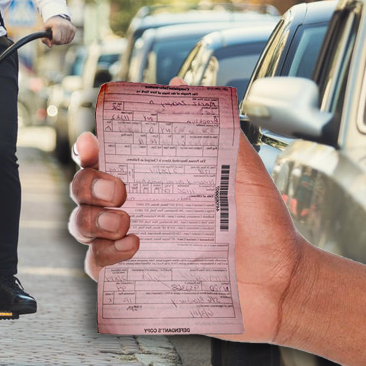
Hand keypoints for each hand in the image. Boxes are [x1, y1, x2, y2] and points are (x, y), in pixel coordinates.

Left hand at [42, 16, 75, 46]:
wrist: (57, 17)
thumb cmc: (49, 25)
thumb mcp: (42, 30)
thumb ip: (43, 39)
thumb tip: (50, 46)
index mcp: (57, 25)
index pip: (57, 39)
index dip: (53, 41)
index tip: (51, 38)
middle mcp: (65, 25)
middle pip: (61, 41)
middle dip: (57, 41)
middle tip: (54, 36)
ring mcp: (70, 27)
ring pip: (66, 42)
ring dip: (61, 41)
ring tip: (58, 35)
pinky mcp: (74, 29)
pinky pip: (70, 40)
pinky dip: (65, 40)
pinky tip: (62, 35)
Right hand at [68, 79, 309, 343]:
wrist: (281, 278)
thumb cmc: (262, 221)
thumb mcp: (241, 167)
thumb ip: (214, 126)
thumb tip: (180, 85)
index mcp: (155, 179)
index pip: (107, 158)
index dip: (89, 149)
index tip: (93, 144)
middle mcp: (137, 208)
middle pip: (84, 190)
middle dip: (87, 184)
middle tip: (116, 189)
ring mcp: (132, 244)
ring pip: (83, 227)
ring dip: (91, 220)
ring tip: (124, 221)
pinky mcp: (137, 279)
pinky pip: (98, 267)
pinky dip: (105, 256)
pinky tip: (134, 248)